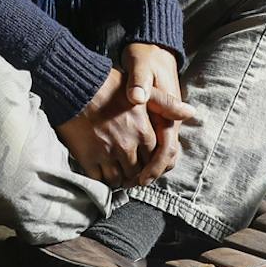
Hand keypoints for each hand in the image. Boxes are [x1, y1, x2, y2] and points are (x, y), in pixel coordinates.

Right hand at [57, 69, 157, 185]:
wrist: (74, 87)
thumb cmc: (109, 86)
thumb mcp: (144, 92)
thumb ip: (167, 105)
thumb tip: (191, 112)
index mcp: (143, 132)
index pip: (155, 159)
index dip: (151, 164)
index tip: (146, 164)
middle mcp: (127, 146)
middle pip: (138, 172)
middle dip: (136, 175)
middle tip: (131, 173)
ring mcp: (107, 154)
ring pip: (119, 179)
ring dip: (119, 179)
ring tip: (117, 175)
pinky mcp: (88, 158)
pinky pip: (99, 179)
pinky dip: (102, 179)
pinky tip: (101, 173)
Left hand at [122, 43, 193, 186]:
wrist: (153, 48)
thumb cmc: (146, 58)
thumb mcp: (141, 67)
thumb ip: (140, 83)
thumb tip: (137, 98)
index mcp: (168, 113)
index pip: (166, 150)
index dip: (153, 168)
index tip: (138, 180)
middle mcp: (169, 120)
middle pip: (166, 158)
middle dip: (149, 174)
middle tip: (128, 185)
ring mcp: (163, 121)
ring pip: (161, 154)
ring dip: (147, 168)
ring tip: (126, 179)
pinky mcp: (155, 120)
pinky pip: (153, 146)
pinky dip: (144, 158)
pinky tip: (126, 161)